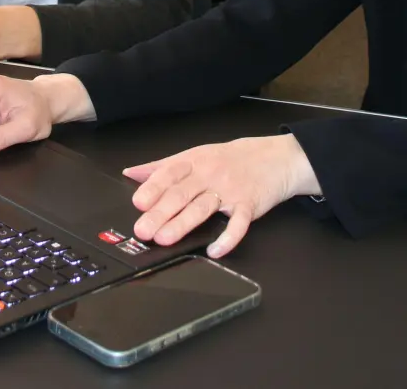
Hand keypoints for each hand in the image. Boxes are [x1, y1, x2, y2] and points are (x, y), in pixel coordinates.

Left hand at [123, 134, 320, 259]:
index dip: (153, 188)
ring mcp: (230, 190)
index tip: (138, 202)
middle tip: (143, 229)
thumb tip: (131, 173)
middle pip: (182, 194)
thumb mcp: (196, 156)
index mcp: (195, 162)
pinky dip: (227, 237)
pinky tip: (214, 250)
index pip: (169, 174)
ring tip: (165, 238)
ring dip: (183, 224)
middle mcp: (210, 175)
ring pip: (203, 208)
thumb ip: (163, 167)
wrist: (275, 158)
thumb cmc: (231, 159)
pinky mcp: (249, 205)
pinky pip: (238, 223)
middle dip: (161, 212)